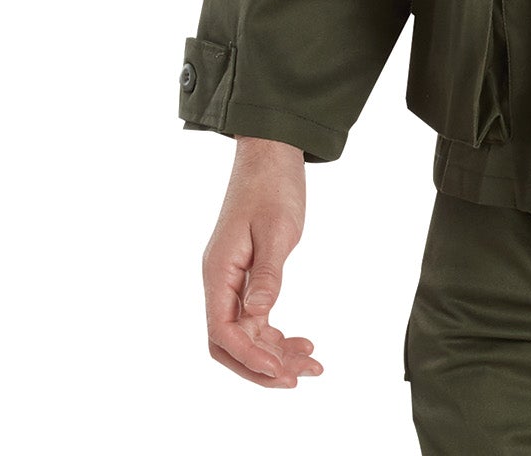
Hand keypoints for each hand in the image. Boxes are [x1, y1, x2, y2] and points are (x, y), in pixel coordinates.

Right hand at [202, 136, 323, 387]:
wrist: (272, 151)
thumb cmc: (273, 185)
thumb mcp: (277, 229)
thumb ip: (267, 275)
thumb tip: (257, 317)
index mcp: (219, 271)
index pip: (222, 331)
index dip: (250, 357)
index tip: (282, 370)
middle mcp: (219, 280)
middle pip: (228, 343)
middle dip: (261, 366)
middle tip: (300, 377)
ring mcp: (231, 278)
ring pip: (244, 333)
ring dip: (273, 353)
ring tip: (311, 364)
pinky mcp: (246, 274)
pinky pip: (254, 316)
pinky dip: (274, 333)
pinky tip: (300, 342)